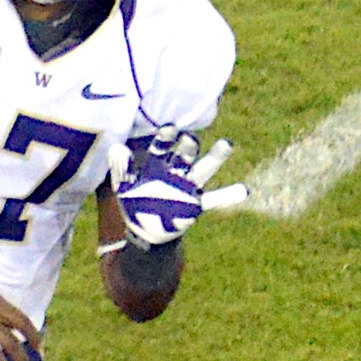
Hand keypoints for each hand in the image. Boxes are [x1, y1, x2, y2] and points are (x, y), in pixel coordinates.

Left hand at [110, 128, 232, 245]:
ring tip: (226, 144)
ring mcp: (188, 188)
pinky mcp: (196, 205)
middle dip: (188, 148)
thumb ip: (121, 168)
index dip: (166, 138)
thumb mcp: (123, 186)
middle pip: (185, 155)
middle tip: (190, 140)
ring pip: (203, 170)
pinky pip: (214, 199)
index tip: (169, 129)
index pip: (162, 147)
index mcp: (157, 165)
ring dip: (215, 159)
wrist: (146, 231)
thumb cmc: (135, 203)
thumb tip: (117, 147)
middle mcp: (176, 172)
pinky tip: (244, 191)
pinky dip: (228, 196)